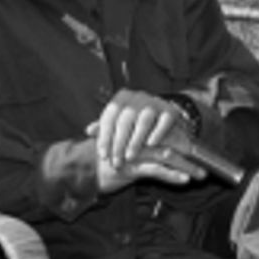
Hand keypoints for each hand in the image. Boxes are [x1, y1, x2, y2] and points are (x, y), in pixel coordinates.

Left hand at [84, 89, 204, 192]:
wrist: (162, 116)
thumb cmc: (134, 122)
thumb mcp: (118, 122)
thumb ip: (104, 127)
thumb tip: (88, 130)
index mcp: (122, 97)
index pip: (110, 117)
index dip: (104, 137)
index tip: (103, 155)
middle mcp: (138, 96)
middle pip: (125, 120)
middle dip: (119, 143)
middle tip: (116, 162)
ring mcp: (155, 102)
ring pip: (144, 120)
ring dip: (136, 140)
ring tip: (130, 158)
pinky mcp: (171, 110)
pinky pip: (164, 120)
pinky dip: (157, 132)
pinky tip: (151, 145)